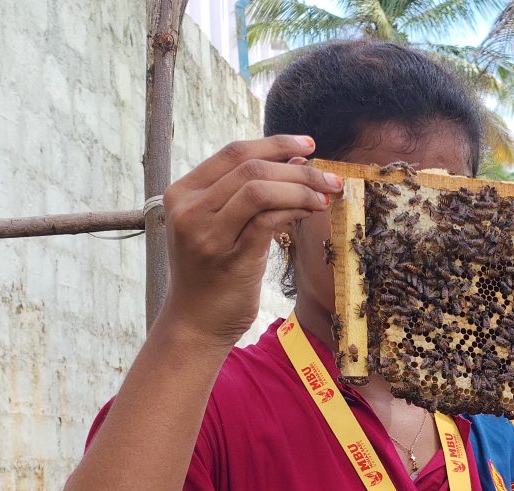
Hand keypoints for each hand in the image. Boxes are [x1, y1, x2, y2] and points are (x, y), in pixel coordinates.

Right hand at [157, 134, 343, 347]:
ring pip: (259, 189)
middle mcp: (189, 209)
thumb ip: (245, 194)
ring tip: (326, 195)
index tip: (308, 146)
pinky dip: (295, 210)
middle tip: (330, 177)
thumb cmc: (212, 273)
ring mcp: (206, 233)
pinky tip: (313, 212)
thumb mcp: (219, 226)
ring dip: (301, 188)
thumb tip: (296, 162)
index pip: (233, 152)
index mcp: (182, 192)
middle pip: (251, 168)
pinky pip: (268, 221)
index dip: (275, 144)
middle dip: (298, 169)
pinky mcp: (229, 258)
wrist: (194, 322)